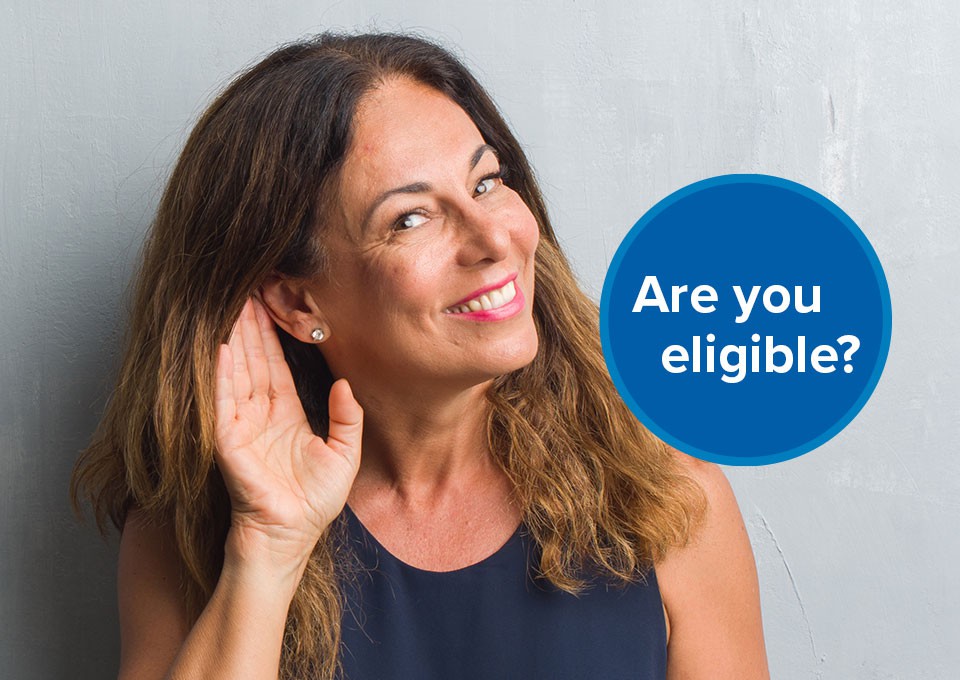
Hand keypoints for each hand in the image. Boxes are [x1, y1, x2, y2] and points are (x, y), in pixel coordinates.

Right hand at [214, 298, 362, 569]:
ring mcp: (241, 426)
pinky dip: (222, 375)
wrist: (291, 536)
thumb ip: (348, 418)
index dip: (272, 335)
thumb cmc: (315, 502)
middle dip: (250, 326)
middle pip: (252, 360)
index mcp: (286, 414)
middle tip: (246, 289)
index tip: (270, 303)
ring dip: (234, 340)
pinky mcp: (228, 441)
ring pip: (236, 373)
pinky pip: (224, 403)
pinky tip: (222, 348)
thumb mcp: (344, 454)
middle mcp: (260, 415)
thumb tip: (346, 384)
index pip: (275, 365)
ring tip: (233, 306)